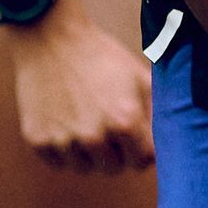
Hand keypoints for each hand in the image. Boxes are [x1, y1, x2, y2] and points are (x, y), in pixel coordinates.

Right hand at [9, 0, 155, 171]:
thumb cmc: (100, 56)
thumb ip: (156, 112)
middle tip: (107, 123)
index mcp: (124, 122)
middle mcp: (93, 137)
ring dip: (88, 153)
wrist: (51, 38)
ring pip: (85, 168)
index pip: (142, 162)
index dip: (141, 148)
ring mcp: (63, 141)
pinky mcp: (38, 141)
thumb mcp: (139, 77)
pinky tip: (65, 120)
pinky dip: (63, 149)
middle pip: (113, 168)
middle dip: (116, 152)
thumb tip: (169, 141)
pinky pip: (58, 162)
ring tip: (85, 118)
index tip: (134, 135)